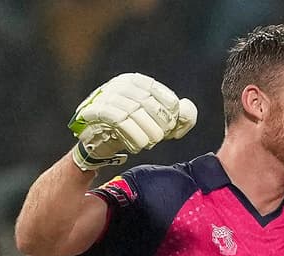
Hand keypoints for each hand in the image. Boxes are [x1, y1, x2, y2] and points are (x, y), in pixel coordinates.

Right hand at [68, 73, 197, 170]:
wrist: (99, 140)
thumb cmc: (132, 128)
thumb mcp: (159, 122)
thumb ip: (180, 115)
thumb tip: (186, 110)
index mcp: (139, 82)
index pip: (167, 98)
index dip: (173, 116)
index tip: (171, 128)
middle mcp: (121, 85)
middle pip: (151, 105)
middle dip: (161, 126)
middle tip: (160, 137)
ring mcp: (107, 96)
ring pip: (135, 113)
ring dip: (148, 133)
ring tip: (149, 142)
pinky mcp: (96, 111)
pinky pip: (119, 122)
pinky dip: (134, 136)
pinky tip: (137, 145)